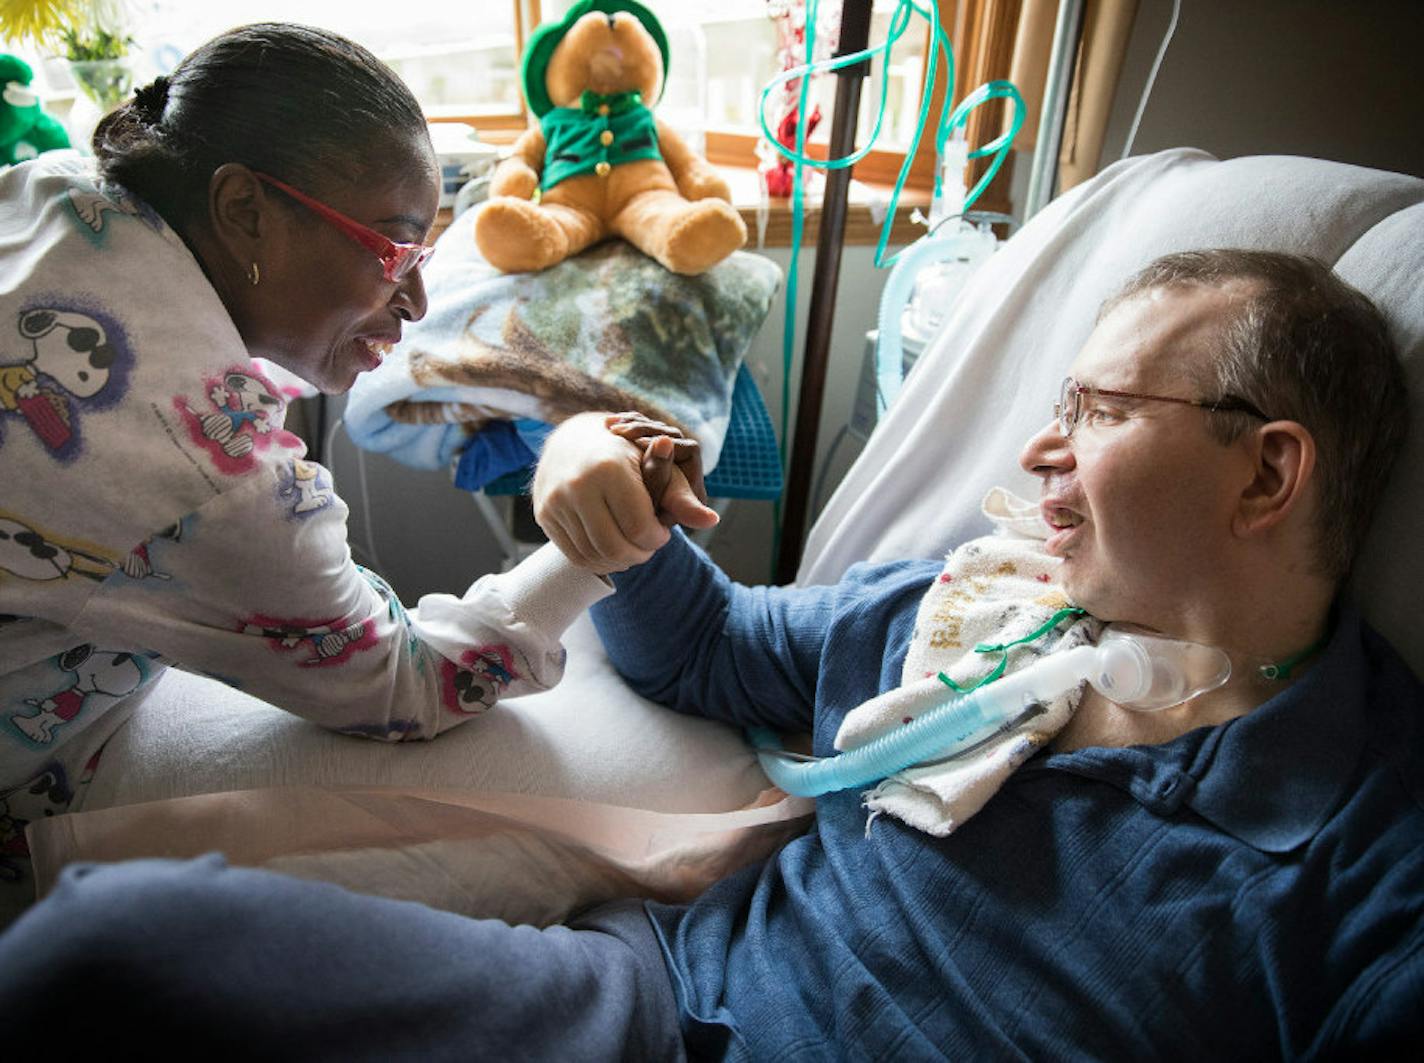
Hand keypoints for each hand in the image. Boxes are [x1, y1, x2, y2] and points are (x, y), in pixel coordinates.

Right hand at [532, 412, 717, 572]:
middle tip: (647, 547)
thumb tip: (711, 520)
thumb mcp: (654, 466)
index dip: (656, 539)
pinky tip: (611, 551)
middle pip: (615, 548)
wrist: (572, 440)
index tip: (661, 532)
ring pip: (594, 556)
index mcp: (609, 469)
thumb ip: (681, 495)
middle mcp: (577, 485)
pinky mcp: (544, 515)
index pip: (640, 528)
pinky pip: (575, 555)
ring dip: (618, 561)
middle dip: (639, 555)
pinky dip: (597, 561)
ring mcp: (556, 501)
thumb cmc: (622, 453)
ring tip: (631, 548)